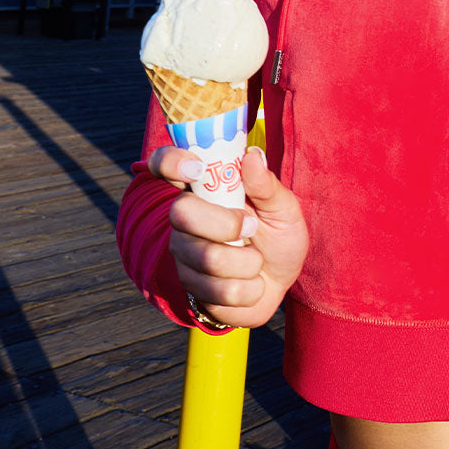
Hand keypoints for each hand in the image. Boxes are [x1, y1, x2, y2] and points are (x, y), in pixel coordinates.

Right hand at [147, 143, 308, 327]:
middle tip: (252, 228)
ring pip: (209, 258)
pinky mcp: (191, 289)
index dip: (170, 161)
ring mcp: (183, 254)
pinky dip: (249, 289)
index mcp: (204, 189)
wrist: (277, 284)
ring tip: (256, 260)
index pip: (165, 164)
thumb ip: (266, 185)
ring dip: (248, 263)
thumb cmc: (277, 237)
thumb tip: (253, 156)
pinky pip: (219, 292)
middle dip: (227, 224)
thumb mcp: (282, 208)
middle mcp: (185, 219)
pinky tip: (250, 284)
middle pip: (181, 212)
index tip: (197, 169)